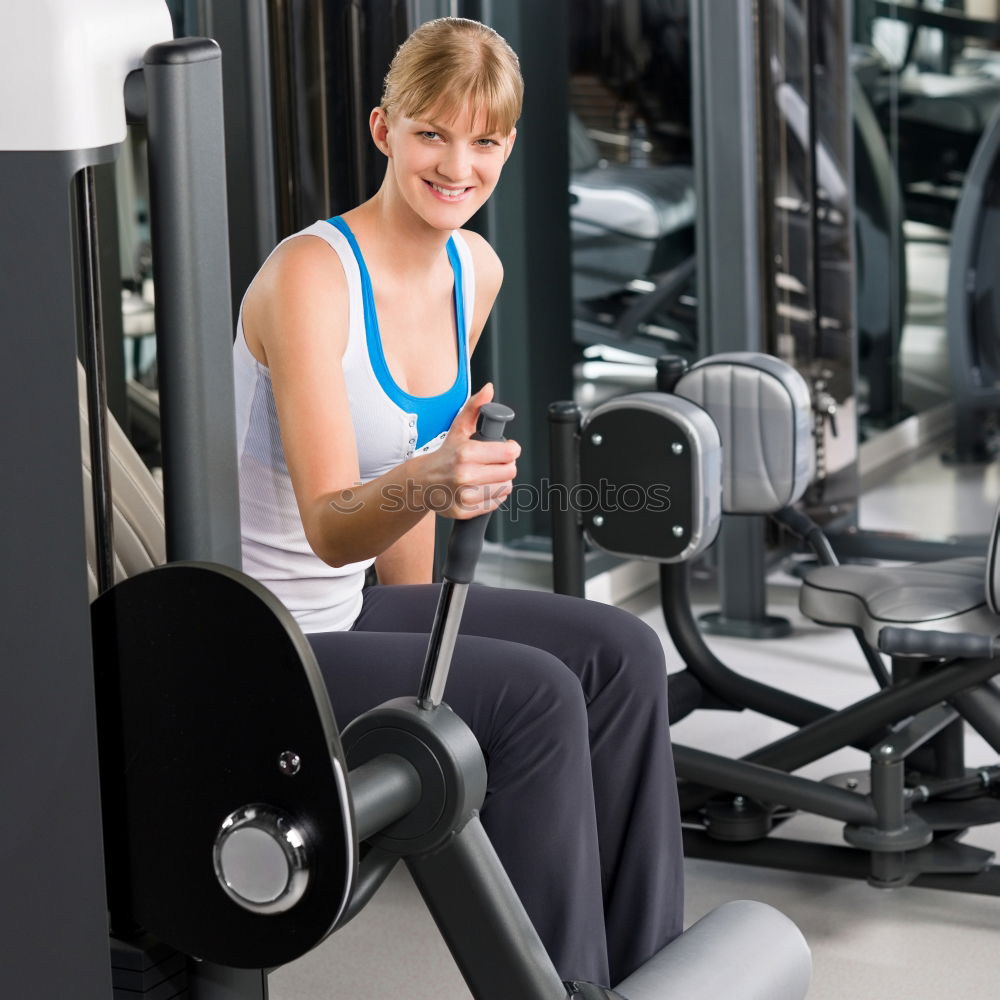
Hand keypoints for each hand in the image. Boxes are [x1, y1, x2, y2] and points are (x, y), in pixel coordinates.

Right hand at [413, 384, 519, 518]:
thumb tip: (488, 389)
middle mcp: (465, 475)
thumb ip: (475, 407)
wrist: (421, 482)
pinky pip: (495, 503)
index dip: (511, 449)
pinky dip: (492, 496)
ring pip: (505, 488)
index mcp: (466, 453)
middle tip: (496, 463)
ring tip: (488, 475)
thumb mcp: (458, 429)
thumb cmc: (445, 454)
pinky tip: (482, 488)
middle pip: (510, 472)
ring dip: (501, 481)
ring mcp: (465, 496)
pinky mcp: (464, 511)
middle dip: (507, 465)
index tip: (506, 448)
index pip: (509, 453)